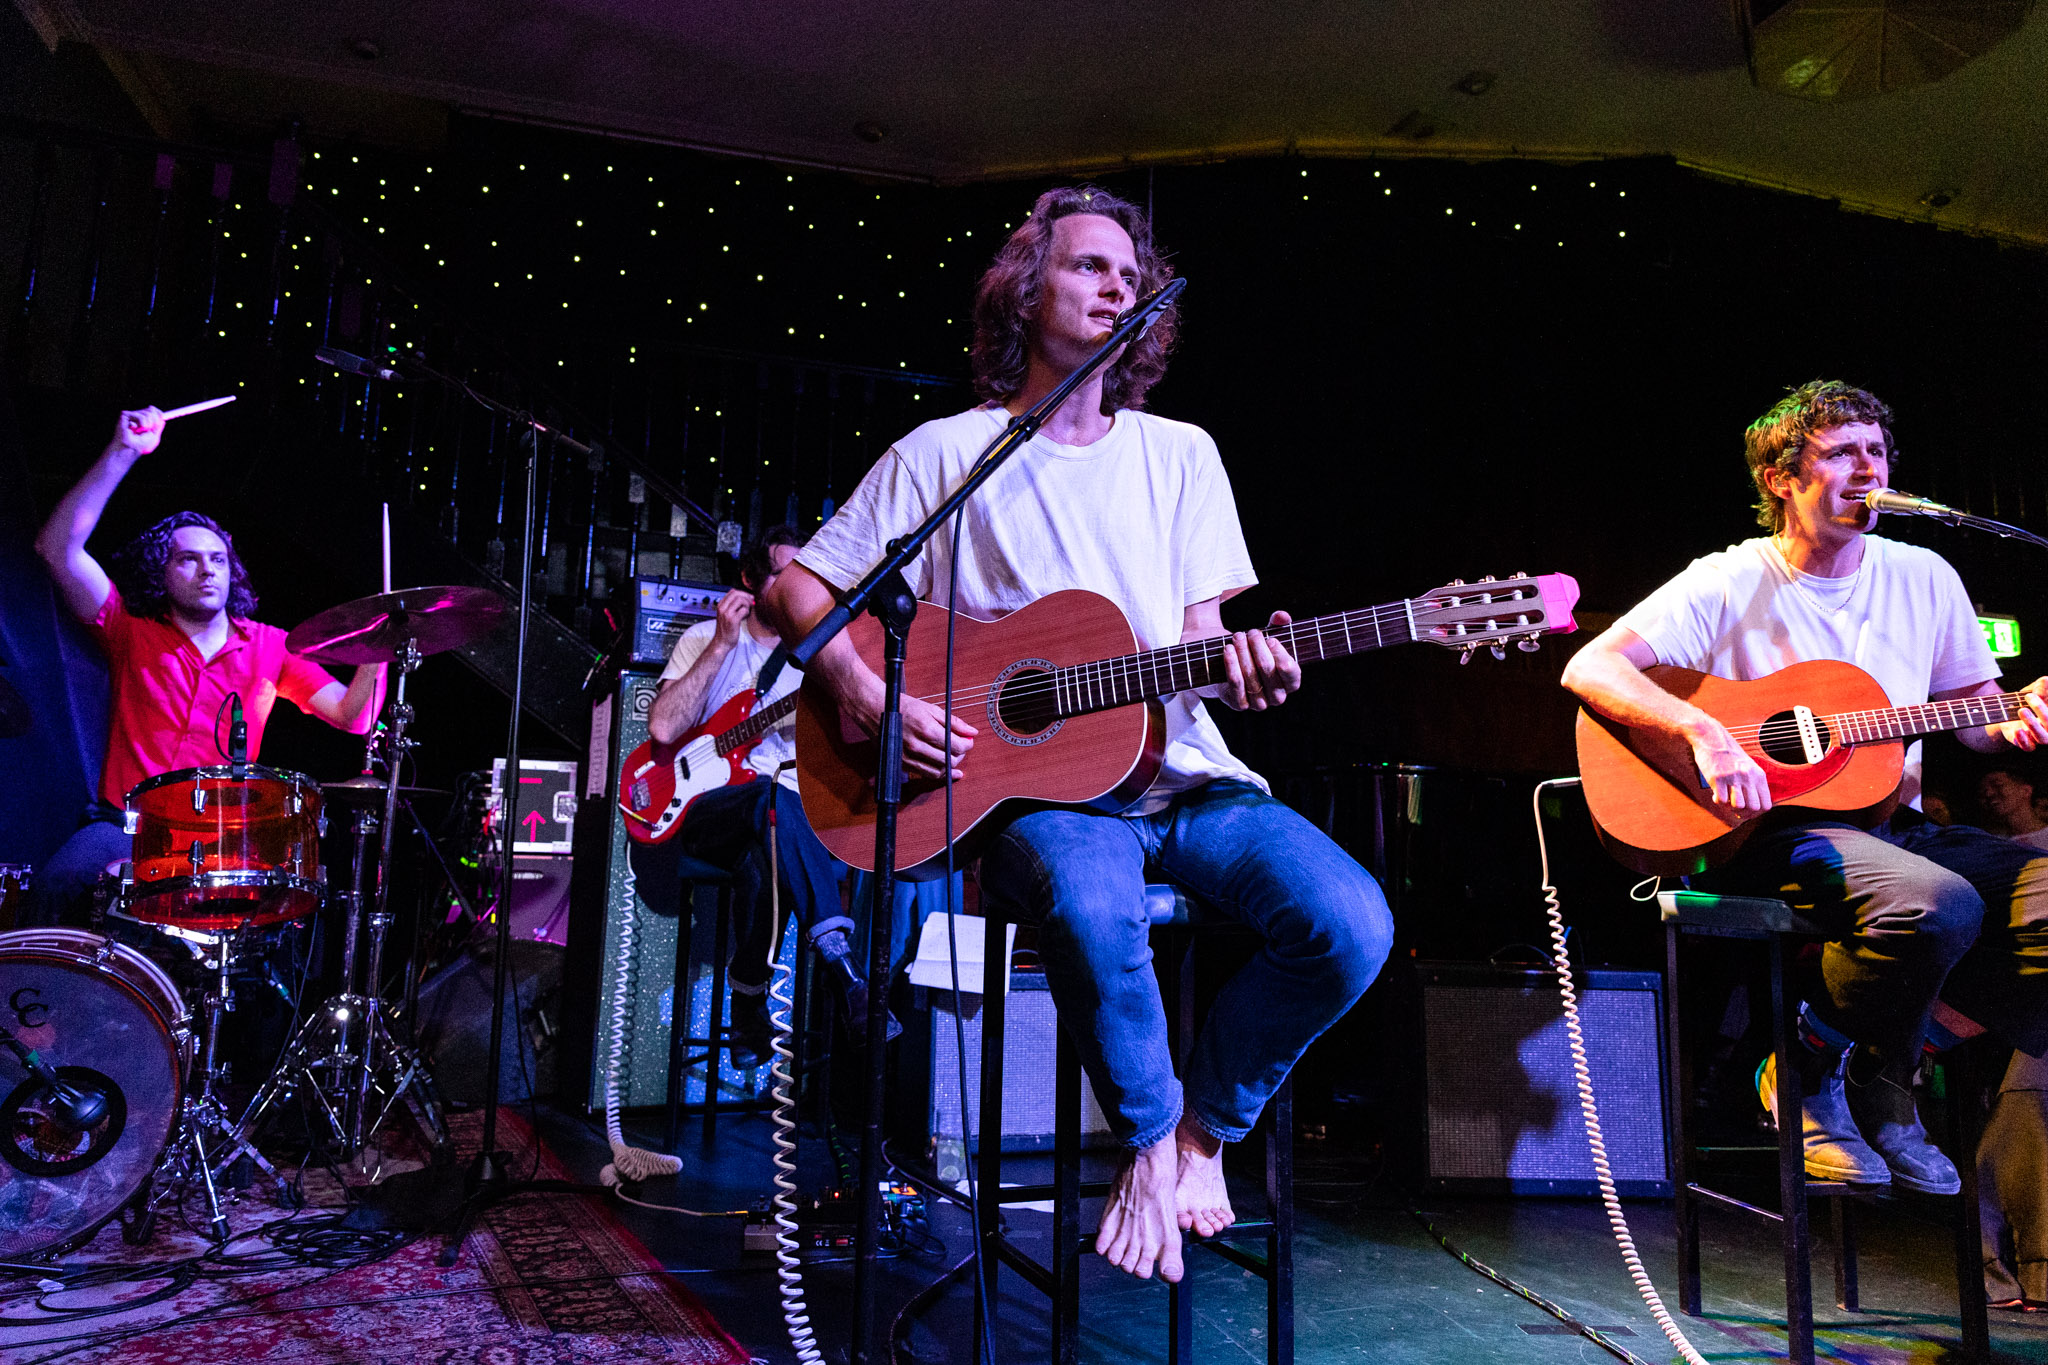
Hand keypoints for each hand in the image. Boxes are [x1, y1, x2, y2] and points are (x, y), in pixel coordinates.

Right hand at [115, 407, 163, 456]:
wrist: (130, 449)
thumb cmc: (141, 446)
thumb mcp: (154, 436)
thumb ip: (158, 426)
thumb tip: (161, 416)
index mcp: (143, 420)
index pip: (153, 410)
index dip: (159, 413)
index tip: (162, 418)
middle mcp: (137, 416)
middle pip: (152, 410)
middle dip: (154, 421)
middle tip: (148, 430)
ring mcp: (131, 415)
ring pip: (148, 413)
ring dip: (147, 425)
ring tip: (139, 432)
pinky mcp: (125, 415)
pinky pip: (141, 416)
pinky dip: (141, 425)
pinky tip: (133, 430)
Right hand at [711, 588, 753, 648]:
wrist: (722, 642)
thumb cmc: (727, 629)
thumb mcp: (726, 614)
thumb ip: (733, 605)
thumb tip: (747, 596)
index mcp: (720, 605)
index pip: (732, 591)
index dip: (743, 593)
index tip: (749, 598)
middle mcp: (722, 608)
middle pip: (737, 594)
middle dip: (747, 597)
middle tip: (752, 604)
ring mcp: (726, 613)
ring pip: (741, 600)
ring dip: (747, 605)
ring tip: (747, 612)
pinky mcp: (732, 620)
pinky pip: (744, 610)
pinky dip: (747, 612)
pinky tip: (745, 617)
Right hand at [844, 674, 976, 780]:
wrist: (876, 710)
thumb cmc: (903, 707)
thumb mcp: (931, 709)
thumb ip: (954, 722)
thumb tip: (972, 732)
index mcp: (926, 729)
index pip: (957, 746)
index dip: (967, 745)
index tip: (968, 740)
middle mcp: (917, 746)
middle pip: (950, 760)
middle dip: (960, 755)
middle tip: (960, 747)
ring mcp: (908, 757)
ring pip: (938, 771)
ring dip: (950, 765)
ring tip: (951, 756)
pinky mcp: (902, 764)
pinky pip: (925, 774)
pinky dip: (936, 771)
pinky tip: (942, 767)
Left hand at [1217, 611, 1300, 710]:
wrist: (1228, 666)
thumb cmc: (1255, 651)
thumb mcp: (1268, 637)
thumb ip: (1277, 625)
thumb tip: (1282, 616)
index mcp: (1290, 682)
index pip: (1292, 673)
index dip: (1281, 655)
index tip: (1270, 639)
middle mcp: (1277, 697)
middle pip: (1268, 670)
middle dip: (1258, 647)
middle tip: (1251, 632)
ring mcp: (1259, 703)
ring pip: (1251, 676)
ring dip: (1243, 652)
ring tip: (1238, 636)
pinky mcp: (1239, 704)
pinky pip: (1236, 684)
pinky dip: (1231, 664)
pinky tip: (1228, 650)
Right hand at [1687, 717, 1771, 811]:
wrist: (1710, 737)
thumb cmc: (1727, 753)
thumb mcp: (1747, 766)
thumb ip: (1752, 783)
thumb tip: (1751, 808)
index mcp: (1758, 774)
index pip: (1766, 804)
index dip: (1757, 811)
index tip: (1747, 810)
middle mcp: (1748, 776)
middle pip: (1753, 807)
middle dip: (1744, 811)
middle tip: (1735, 807)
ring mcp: (1733, 777)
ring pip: (1738, 806)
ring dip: (1730, 806)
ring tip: (1726, 797)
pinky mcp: (1717, 778)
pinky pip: (1721, 800)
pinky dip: (1718, 800)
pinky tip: (1716, 792)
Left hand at [1989, 677, 2047, 750]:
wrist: (2009, 713)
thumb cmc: (2029, 700)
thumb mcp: (2034, 690)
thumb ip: (2041, 686)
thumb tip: (2045, 680)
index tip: (2036, 692)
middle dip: (2041, 709)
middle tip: (2028, 696)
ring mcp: (2039, 737)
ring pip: (2043, 738)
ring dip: (2033, 724)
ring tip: (2021, 710)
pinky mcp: (2025, 743)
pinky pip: (2028, 747)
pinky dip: (2023, 740)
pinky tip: (2017, 730)